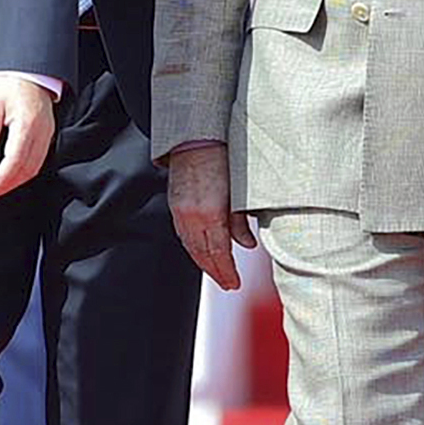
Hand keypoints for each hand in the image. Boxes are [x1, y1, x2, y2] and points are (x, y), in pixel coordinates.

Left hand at [0, 74, 56, 198]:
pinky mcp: (48, 133)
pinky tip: (15, 174)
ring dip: (19, 180)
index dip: (2, 180)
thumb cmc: (10, 82)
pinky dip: (27, 170)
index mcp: (27, 124)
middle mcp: (41, 131)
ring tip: (1, 187)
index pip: (15, 161)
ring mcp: (47, 133)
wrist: (28, 68)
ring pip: (36, 166)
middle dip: (10, 185)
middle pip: (28, 168)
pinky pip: (40, 158)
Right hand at [167, 141, 254, 289]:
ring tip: (217, 273)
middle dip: (216, 273)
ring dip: (204, 263)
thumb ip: (240, 221)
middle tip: (229, 284)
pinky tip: (201, 253)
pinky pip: (183, 236)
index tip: (235, 283)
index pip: (219, 253)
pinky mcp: (175, 206)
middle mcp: (192, 216)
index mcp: (210, 213)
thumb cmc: (221, 160)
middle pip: (203, 255)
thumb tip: (248, 245)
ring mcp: (181, 212)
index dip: (227, 271)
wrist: (196, 140)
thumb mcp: (239, 192)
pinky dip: (193, 249)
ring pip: (191, 247)